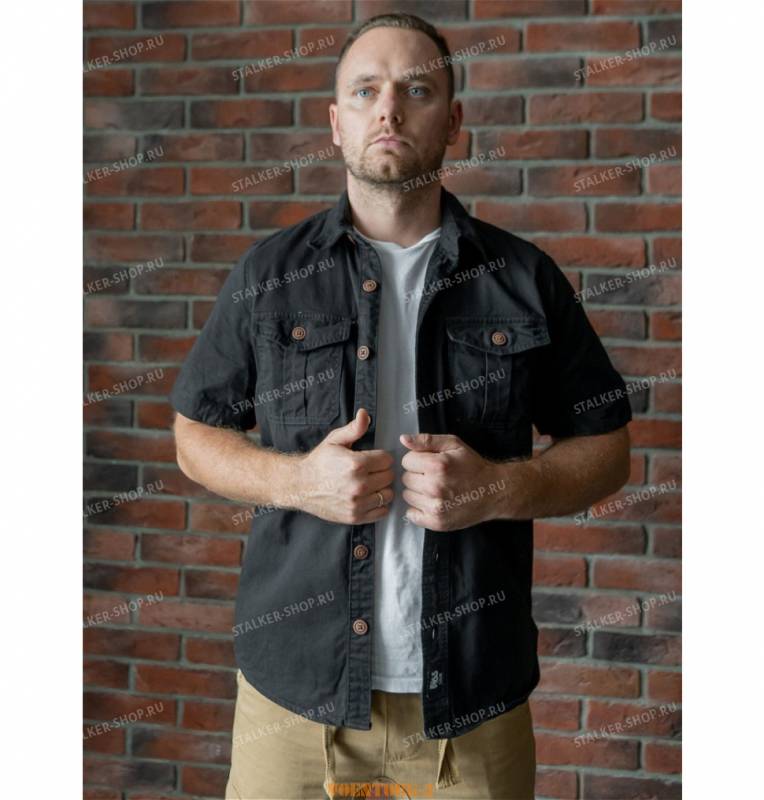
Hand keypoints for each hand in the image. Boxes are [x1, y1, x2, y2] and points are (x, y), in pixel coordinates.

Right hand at [295, 408, 394, 524]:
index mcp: (356, 464)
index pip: (387, 460)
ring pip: (388, 494)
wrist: (300, 486)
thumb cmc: (319, 462)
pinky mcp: (355, 516)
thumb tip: (365, 414)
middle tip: (371, 470)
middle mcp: (358, 485)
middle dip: (382, 471)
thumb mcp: (335, 440)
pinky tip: (369, 497)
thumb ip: (354, 428)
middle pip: (389, 477)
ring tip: (371, 484)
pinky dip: (379, 504)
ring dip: (382, 488)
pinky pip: (382, 511)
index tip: (373, 458)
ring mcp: (357, 503)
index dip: (381, 457)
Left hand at [399, 433, 508, 530]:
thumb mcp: (454, 445)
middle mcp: (435, 487)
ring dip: (418, 492)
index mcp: (437, 466)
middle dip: (417, 475)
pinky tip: (432, 502)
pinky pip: (411, 514)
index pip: (407, 461)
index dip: (417, 460)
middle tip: (434, 476)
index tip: (429, 463)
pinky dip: (418, 509)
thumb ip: (426, 440)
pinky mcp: (437, 522)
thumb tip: (403, 439)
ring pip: (407, 496)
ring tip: (435, 489)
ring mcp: (435, 507)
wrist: (493, 492)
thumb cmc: (473, 466)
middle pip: (405, 479)